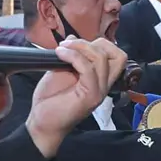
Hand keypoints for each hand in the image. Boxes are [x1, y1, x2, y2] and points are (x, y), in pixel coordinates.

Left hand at [27, 37, 127, 157]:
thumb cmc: (51, 100)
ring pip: (102, 58)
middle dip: (95, 43)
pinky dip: (73, 56)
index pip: (116, 56)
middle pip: (119, 55)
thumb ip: (72, 56)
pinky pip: (88, 68)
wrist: (42, 122)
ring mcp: (99, 91)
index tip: (75, 44)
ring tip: (62, 49)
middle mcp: (104, 85)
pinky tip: (60, 54)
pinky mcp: (90, 96)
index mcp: (100, 78)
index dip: (99, 44)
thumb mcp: (61, 70)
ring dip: (80, 47)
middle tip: (71, 45)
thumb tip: (74, 38)